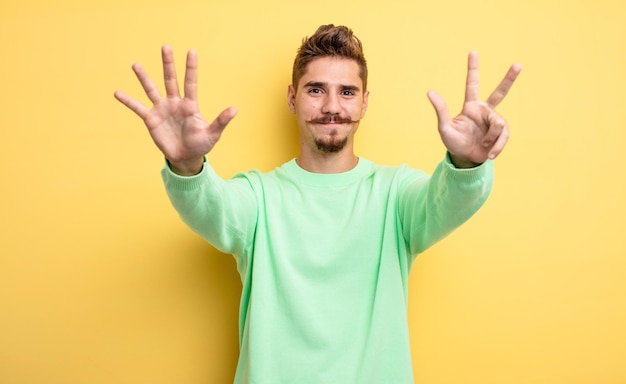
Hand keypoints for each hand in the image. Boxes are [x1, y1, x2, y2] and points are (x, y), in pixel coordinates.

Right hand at [114, 46, 236, 174]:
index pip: (190, 82)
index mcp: (190, 105)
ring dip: (144, 78)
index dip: (191, 67)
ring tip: (136, 65)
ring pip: (152, 89)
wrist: (185, 157)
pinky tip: (117, 93)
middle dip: (168, 64)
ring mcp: (162, 110)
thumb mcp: (212, 134)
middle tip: (165, 46)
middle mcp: (175, 103)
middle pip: (170, 79)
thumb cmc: (201, 145)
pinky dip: (128, 101)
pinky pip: (137, 108)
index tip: (191, 51)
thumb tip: (235, 109)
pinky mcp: (151, 119)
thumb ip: (221, 121)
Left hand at [427, 51, 520, 167]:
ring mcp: (495, 121)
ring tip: (484, 145)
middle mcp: (485, 111)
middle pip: (500, 92)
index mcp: (471, 106)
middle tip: (518, 65)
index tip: (473, 52)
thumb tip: (430, 91)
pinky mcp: (502, 133)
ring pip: (498, 123)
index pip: (472, 84)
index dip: (473, 69)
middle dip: (509, 79)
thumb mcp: (444, 128)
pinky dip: (497, 146)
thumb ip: (440, 110)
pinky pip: (503, 136)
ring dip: (491, 137)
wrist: (466, 159)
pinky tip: (490, 154)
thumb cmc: (454, 143)